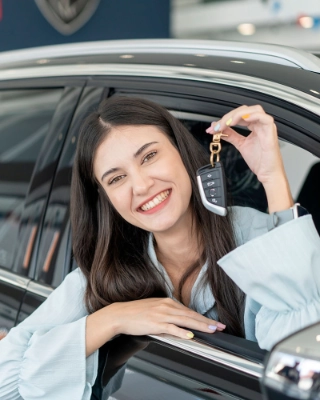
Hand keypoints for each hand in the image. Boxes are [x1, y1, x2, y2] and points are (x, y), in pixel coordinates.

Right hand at [106, 297, 225, 339]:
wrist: (121, 314)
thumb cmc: (136, 312)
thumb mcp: (155, 308)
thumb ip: (168, 312)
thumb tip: (180, 320)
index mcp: (167, 302)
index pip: (189, 311)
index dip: (203, 317)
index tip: (214, 322)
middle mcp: (167, 306)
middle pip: (191, 315)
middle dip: (207, 321)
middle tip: (220, 326)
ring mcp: (162, 314)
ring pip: (185, 320)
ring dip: (200, 325)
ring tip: (212, 330)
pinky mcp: (156, 323)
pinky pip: (172, 328)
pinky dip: (182, 332)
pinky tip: (190, 335)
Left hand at [206, 105, 292, 211]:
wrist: (267, 174)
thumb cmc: (259, 161)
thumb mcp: (240, 145)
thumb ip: (231, 136)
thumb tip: (219, 130)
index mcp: (255, 126)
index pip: (239, 115)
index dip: (226, 118)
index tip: (214, 127)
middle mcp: (261, 125)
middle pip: (245, 110)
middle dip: (229, 116)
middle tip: (219, 126)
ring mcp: (266, 128)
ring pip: (254, 110)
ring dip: (239, 115)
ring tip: (228, 123)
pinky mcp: (271, 133)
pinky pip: (265, 119)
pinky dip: (254, 116)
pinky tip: (243, 120)